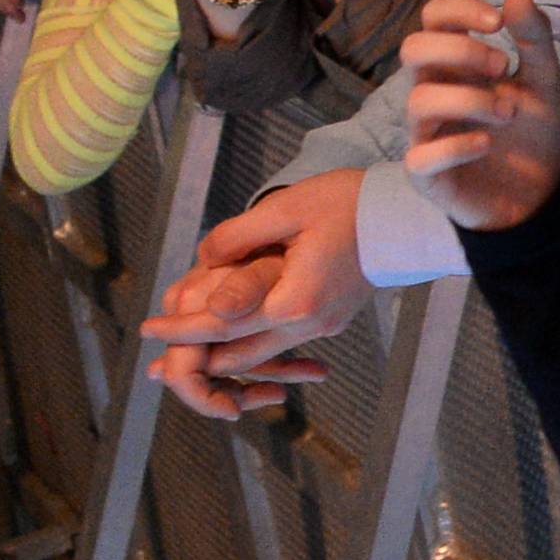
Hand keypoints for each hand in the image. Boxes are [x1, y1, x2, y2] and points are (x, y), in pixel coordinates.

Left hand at [137, 167, 370, 420]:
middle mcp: (308, 323)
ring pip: (259, 354)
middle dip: (195, 353)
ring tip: (187, 347)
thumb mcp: (287, 208)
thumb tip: (203, 258)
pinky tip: (232, 332)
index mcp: (294, 300)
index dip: (180, 327)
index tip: (149, 326)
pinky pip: (282, 342)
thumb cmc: (351, 204)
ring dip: (221, 352)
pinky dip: (250, 343)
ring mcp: (323, 325)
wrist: (409, 215)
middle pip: (237, 354)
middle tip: (160, 350)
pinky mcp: (332, 318)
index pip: (221, 325)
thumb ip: (238, 237)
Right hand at [404, 0, 559, 230]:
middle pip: (412, 49)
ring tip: (509, 113)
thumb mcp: (545, 81)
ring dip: (471, 100)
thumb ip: (534, 39)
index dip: (458, 10)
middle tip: (501, 66)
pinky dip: (458, 145)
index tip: (497, 20)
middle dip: (459, 51)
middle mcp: (434, 92)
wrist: (542, 194)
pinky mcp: (428, 174)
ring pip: (418, 100)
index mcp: (458, 65)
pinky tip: (488, 144)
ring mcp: (426, 134)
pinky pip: (422, 156)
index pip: (433, 19)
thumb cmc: (533, 132)